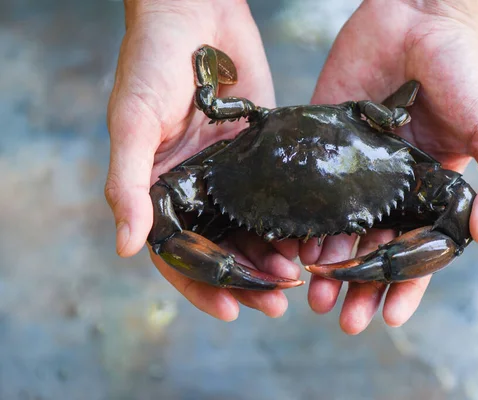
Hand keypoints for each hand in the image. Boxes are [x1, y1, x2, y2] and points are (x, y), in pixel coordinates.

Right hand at [105, 1, 299, 320]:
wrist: (195, 12)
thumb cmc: (151, 63)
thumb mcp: (132, 122)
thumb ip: (128, 183)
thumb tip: (124, 247)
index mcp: (161, 190)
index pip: (179, 254)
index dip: (202, 285)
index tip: (232, 309)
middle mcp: (197, 189)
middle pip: (222, 249)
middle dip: (247, 279)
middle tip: (278, 300)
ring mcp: (232, 175)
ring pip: (253, 229)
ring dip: (273, 257)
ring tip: (299, 275)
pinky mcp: (262, 155)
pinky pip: (279, 196)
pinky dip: (292, 220)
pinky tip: (313, 236)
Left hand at [300, 0, 477, 333]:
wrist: (416, 18)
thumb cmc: (464, 74)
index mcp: (428, 193)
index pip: (416, 253)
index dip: (406, 288)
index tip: (390, 319)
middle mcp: (389, 189)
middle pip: (372, 251)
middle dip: (358, 287)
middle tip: (341, 317)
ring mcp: (354, 169)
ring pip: (337, 231)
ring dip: (326, 267)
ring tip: (314, 296)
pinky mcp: (325, 144)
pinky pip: (310, 192)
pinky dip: (302, 224)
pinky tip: (295, 249)